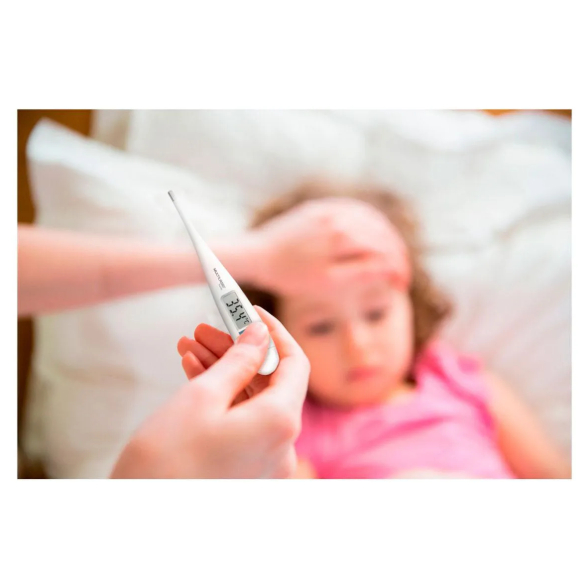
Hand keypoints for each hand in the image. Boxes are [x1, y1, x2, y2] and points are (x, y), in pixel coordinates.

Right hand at [111, 308, 309, 477]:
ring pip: (251, 401)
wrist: (138, 526)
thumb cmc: (165, 464)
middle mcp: (281, 445)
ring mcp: (264, 461)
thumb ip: (238, 361)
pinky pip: (242, 422)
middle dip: (238, 350)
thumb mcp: (201, 397)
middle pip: (269, 381)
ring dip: (224, 371)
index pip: (295, 363)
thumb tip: (260, 335)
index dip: (274, 333)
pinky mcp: (246, 470)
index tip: (251, 313)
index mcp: (280, 422)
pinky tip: (194, 373)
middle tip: (206, 327)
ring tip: (190, 346)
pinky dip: (222, 398)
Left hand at [244, 198, 410, 295]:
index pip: (384, 250)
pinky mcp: (319, 207)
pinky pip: (353, 209)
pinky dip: (370, 222)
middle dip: (397, 254)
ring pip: (371, 218)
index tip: (402, 285)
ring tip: (393, 256)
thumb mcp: (327, 282)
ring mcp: (329, 208)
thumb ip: (361, 273)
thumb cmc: (290, 275)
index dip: (398, 268)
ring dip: (387, 237)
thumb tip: (390, 268)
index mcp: (343, 236)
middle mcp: (339, 216)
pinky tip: (374, 235)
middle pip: (382, 232)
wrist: (257, 255)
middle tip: (401, 274)